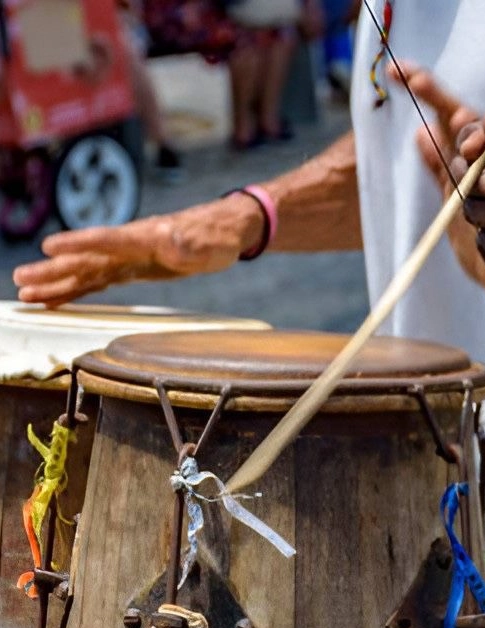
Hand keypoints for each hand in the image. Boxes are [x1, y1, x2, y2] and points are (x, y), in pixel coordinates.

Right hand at [13, 196, 262, 305]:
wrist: (223, 232)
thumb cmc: (214, 237)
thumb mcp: (204, 243)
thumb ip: (184, 243)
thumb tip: (169, 238)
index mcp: (143, 237)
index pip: (106, 240)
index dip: (79, 244)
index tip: (49, 247)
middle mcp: (128, 246)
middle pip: (85, 259)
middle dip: (54, 271)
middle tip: (21, 281)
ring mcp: (127, 258)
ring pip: (85, 272)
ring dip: (56, 283)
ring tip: (25, 293)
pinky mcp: (131, 269)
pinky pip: (98, 281)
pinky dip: (76, 290)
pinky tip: (55, 299)